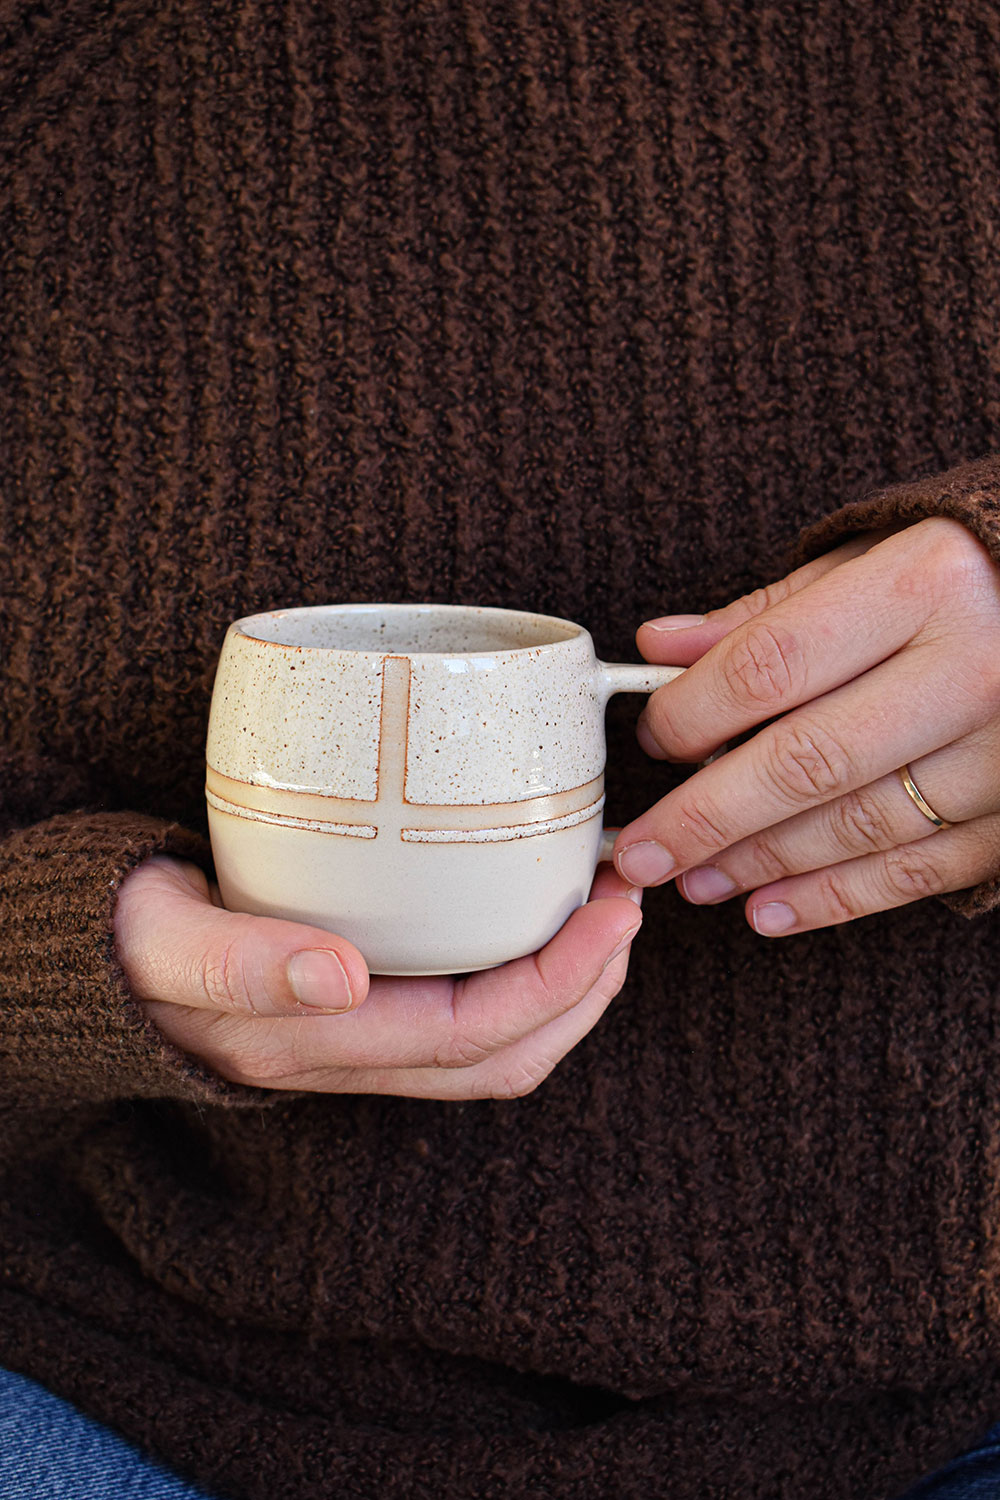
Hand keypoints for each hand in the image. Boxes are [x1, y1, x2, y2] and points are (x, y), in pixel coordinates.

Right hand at [113, 854, 641, 1098]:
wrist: (107, 960)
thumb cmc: (135, 941)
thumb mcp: (170, 943)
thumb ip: (243, 961)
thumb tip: (336, 976)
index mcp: (315, 1043)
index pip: (469, 1036)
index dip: (556, 983)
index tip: (611, 913)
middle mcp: (353, 1058)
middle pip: (504, 1057)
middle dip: (586, 990)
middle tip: (629, 905)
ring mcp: (366, 1045)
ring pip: (497, 1051)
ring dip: (569, 993)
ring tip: (607, 918)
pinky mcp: (371, 1016)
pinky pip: (472, 1024)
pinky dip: (529, 983)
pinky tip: (542, 927)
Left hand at [612, 517, 999, 933]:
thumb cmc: (966, 574)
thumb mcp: (872, 561)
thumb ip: (768, 611)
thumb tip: (660, 646)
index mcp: (924, 585)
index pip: (774, 664)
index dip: (695, 713)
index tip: (651, 742)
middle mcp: (972, 667)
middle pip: (806, 760)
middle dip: (708, 818)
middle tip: (640, 854)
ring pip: (860, 825)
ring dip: (763, 863)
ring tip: (695, 881)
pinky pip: (921, 869)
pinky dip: (839, 898)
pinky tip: (771, 910)